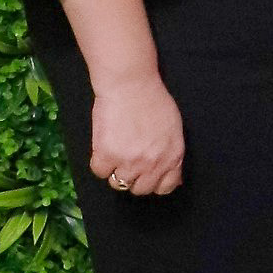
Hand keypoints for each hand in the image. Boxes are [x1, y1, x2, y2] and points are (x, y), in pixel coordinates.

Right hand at [92, 69, 183, 198]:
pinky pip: (99, 171)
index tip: (146, 175)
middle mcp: (153, 164)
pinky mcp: (107, 155)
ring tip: (114, 151)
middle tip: (127, 159)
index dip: (154, 182)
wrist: (131, 83)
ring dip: (115, 170)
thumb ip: (172, 153)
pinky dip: (99, 162)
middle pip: (140, 189)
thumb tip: (173, 177)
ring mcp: (130, 162)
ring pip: (118, 184)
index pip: (165, 187)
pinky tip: (103, 146)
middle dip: (133, 177)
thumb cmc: (152, 99)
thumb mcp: (173, 129)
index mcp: (172, 156)